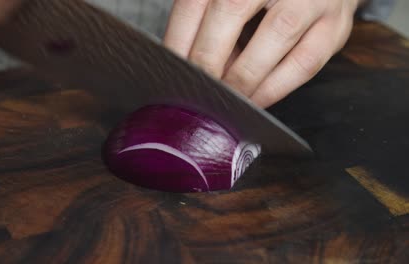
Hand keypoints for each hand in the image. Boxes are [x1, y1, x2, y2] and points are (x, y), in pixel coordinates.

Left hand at [164, 0, 362, 107]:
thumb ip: (212, 23)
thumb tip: (192, 67)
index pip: (197, 0)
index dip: (179, 40)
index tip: (170, 72)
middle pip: (232, 9)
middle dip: (207, 59)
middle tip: (194, 89)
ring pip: (275, 35)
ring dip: (243, 77)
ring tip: (224, 99)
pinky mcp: (336, 26)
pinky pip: (304, 63)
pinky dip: (275, 88)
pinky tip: (255, 100)